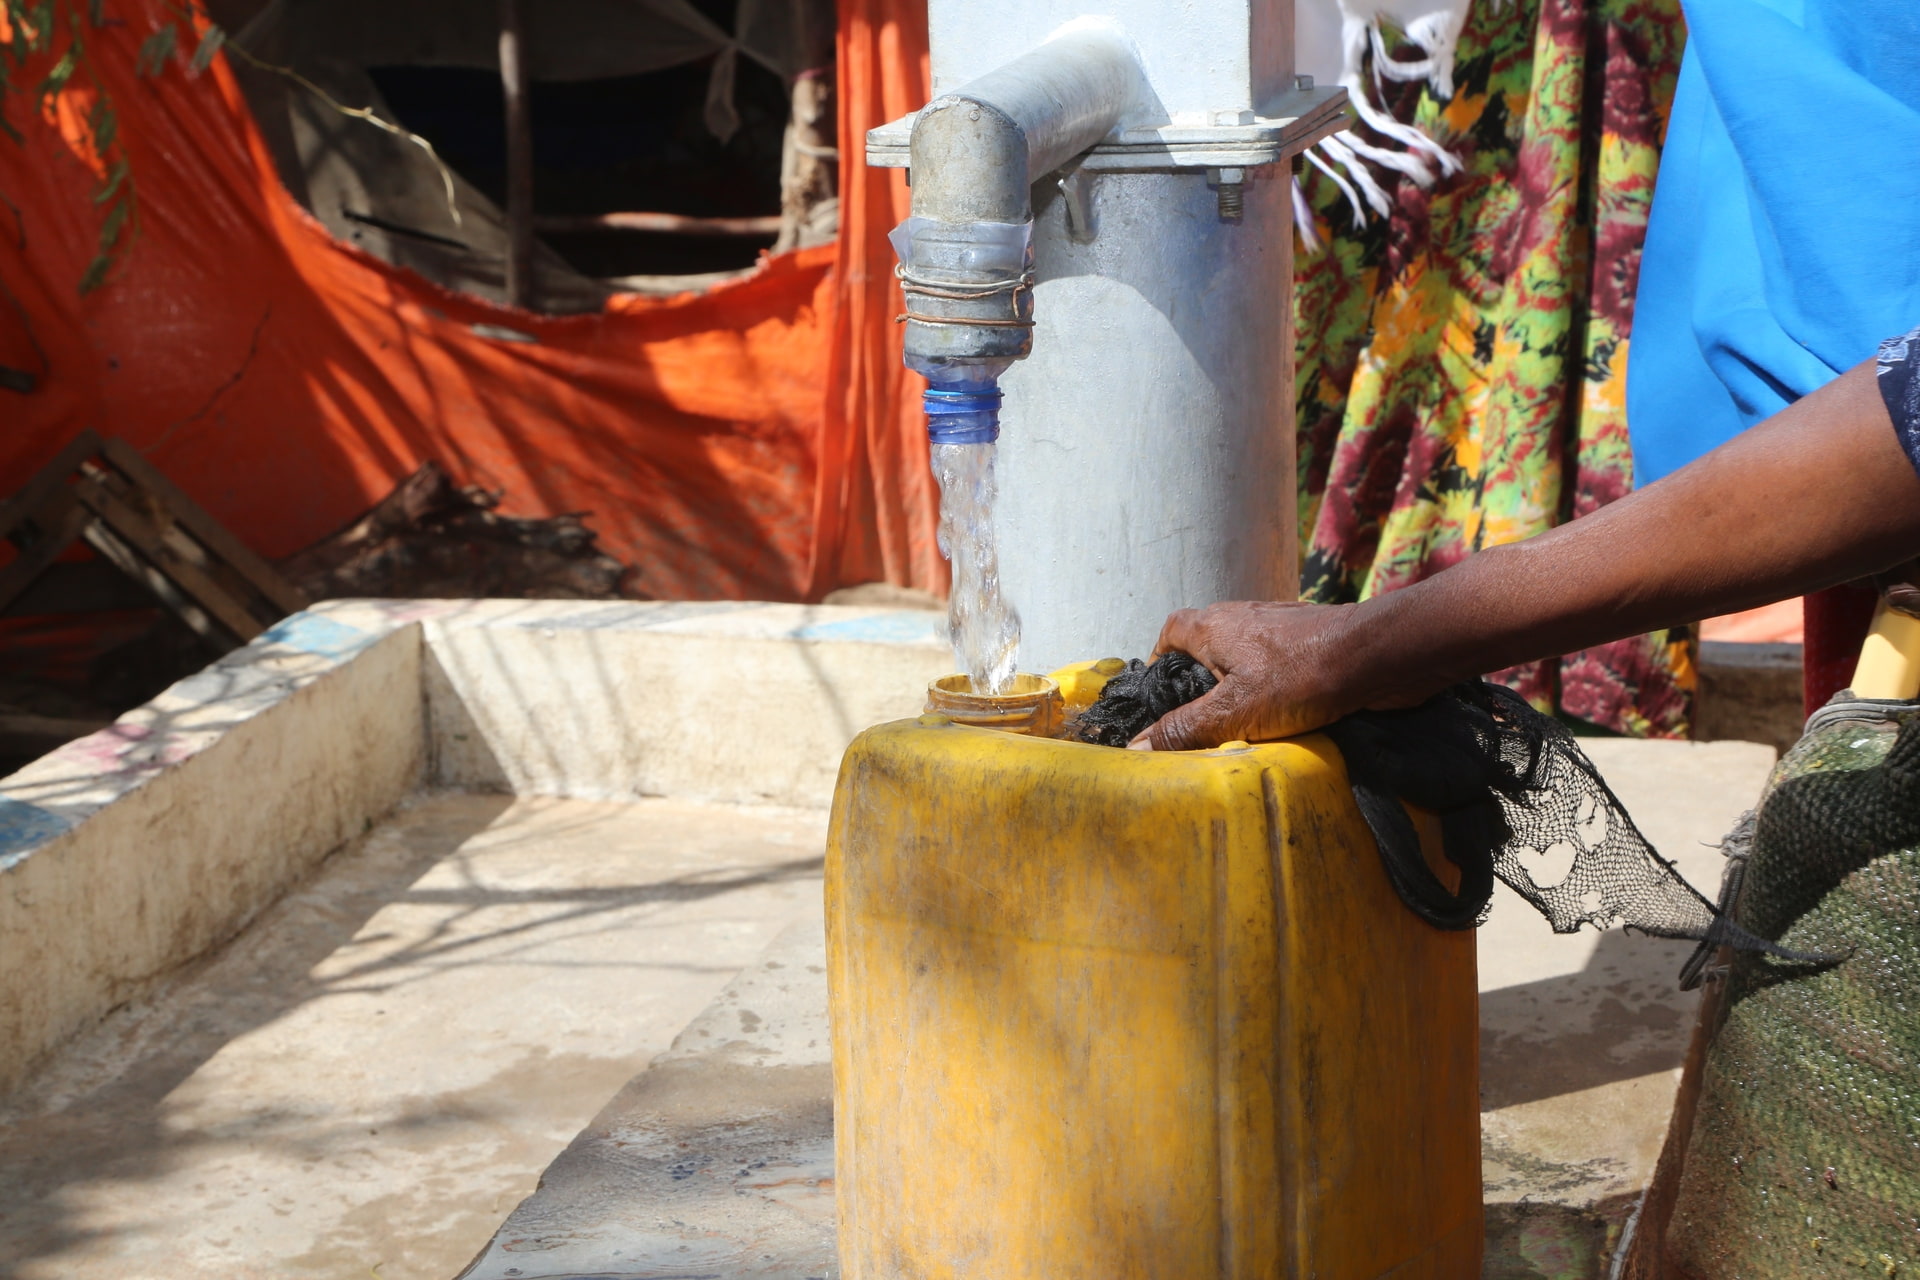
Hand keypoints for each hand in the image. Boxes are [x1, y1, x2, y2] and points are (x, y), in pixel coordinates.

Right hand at [1134, 600, 1367, 750]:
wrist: (1376, 656)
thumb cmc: (1301, 677)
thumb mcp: (1233, 713)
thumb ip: (1185, 729)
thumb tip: (1137, 746)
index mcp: (1213, 626)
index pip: (1170, 631)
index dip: (1161, 658)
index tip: (1162, 691)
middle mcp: (1241, 616)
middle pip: (1206, 641)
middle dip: (1199, 676)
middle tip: (1201, 716)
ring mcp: (1277, 624)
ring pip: (1243, 651)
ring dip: (1238, 681)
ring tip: (1241, 719)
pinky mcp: (1309, 637)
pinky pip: (1276, 659)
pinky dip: (1271, 682)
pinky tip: (1282, 710)